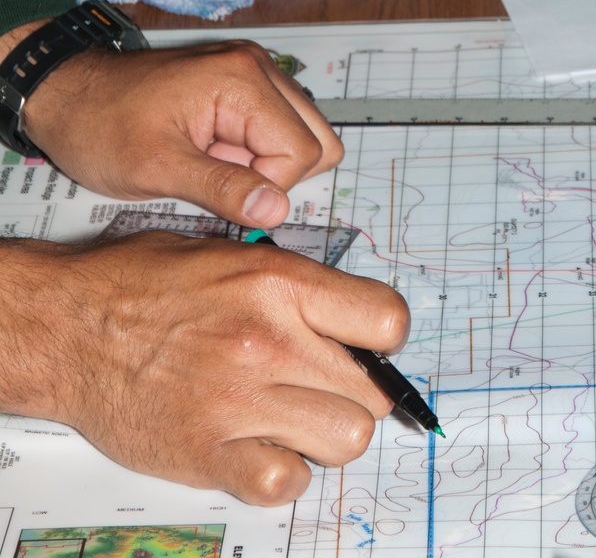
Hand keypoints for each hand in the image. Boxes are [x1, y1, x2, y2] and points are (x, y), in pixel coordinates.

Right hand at [1, 231, 408, 502]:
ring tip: (296, 417)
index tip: (371, 345)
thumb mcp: (230, 251)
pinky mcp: (206, 453)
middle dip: (357, 391)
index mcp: (278, 283)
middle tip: (325, 386)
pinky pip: (285, 483)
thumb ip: (294, 283)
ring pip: (345, 440)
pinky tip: (260, 447)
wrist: (69, 326)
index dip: (386, 339)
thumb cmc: (142, 283)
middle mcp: (268, 341)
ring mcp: (239, 401)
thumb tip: (349, 314)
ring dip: (327, 434)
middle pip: (371, 390)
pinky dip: (281, 472)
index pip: (386, 320)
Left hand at [21, 40, 341, 227]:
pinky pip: (277, 128)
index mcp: (242, 79)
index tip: (218, 189)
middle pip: (318, 139)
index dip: (267, 185)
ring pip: (303, 135)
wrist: (67, 95)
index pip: (303, 151)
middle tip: (219, 176)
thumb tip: (276, 211)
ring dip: (263, 163)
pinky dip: (252, 151)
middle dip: (275, 174)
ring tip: (209, 162)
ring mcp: (253, 73)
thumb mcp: (155, 168)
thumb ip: (222, 188)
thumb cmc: (99, 125)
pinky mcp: (243, 84)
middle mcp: (258, 67)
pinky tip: (209, 152)